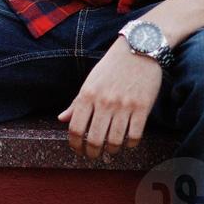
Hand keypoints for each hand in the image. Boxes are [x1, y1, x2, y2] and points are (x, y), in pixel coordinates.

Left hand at [58, 37, 161, 159]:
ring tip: (111, 149)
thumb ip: (76, 102)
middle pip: (94, 139)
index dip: (75, 145)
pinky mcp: (142, 108)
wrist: (139, 48)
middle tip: (94, 155)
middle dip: (92, 153)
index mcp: (88, 94)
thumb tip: (61, 119)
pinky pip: (134, 136)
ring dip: (112, 150)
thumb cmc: (112, 66)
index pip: (75, 128)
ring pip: (115, 142)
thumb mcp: (90, 81)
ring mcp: (124, 106)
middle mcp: (104, 102)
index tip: (78, 150)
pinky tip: (127, 142)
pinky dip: (130, 144)